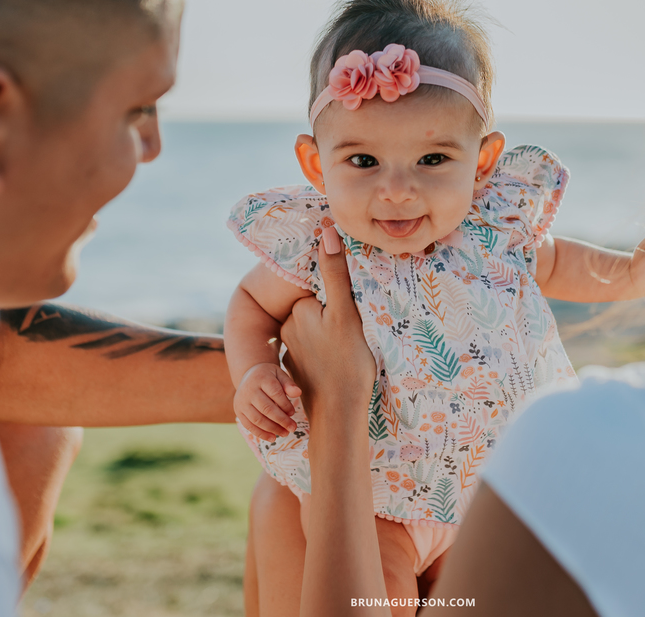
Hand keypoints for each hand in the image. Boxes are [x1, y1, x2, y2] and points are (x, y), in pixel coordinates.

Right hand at [234, 362, 300, 441]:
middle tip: (293, 428)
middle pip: (266, 408)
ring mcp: (241, 401)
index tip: (293, 413)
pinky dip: (261, 433)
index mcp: (261, 378)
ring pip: (257, 419)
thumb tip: (298, 393)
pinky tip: (273, 438)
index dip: (285, 405)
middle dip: (281, 420)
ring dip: (272, 429)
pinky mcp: (238, 411)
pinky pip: (249, 425)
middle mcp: (249, 390)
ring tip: (285, 433)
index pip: (275, 393)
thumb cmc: (269, 376)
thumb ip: (289, 384)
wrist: (249, 375)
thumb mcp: (280, 374)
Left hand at [279, 229, 374, 425]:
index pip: (320, 289)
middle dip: (334, 314)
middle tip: (356, 330)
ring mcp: (292, 351)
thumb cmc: (346, 361)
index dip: (340, 295)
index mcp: (297, 310)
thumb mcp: (345, 312)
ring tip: (351, 348)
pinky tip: (340, 364)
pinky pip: (314, 353)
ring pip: (316, 331)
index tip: (355, 307)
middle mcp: (288, 328)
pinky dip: (326, 355)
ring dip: (330, 335)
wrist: (338, 414)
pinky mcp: (298, 371)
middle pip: (317, 309)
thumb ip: (335, 273)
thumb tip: (326, 230)